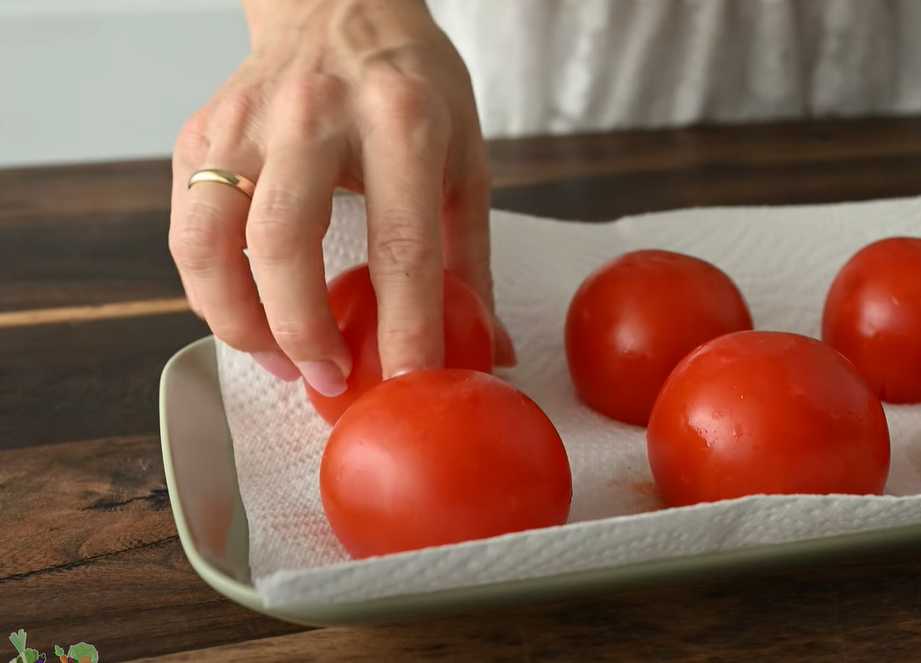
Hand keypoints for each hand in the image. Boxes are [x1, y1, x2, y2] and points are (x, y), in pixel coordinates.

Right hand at [170, 0, 513, 396]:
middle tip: (328, 378)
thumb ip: (472, 262)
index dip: (405, 327)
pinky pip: (188, 230)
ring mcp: (246, 121)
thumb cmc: (412, 86)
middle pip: (285, 244)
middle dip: (302, 332)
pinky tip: (249, 314)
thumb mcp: (466, 161)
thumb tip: (491, 353)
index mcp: (402, 120)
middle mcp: (314, 115)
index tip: (406, 384)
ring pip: (211, 242)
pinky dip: (211, 289)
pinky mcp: (201, 132)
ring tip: (281, 359)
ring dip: (239, 321)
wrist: (340, 4)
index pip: (403, 245)